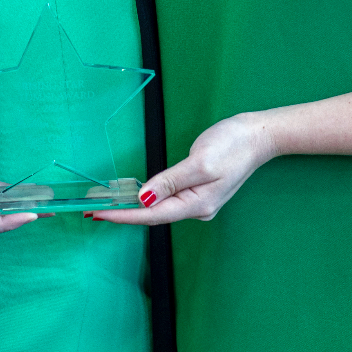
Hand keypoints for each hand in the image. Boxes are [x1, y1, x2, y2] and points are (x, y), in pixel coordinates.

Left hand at [94, 113, 276, 224]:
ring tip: (108, 204)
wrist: (258, 135)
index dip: (123, 216)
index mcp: (197, 205)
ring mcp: (198, 200)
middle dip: (124, 213)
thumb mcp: (200, 162)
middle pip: (154, 215)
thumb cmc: (232, 145)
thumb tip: (144, 199)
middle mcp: (197, 208)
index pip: (152, 215)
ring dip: (134, 207)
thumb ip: (170, 181)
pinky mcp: (198, 189)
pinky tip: (137, 196)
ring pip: (160, 208)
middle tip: (93, 210)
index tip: (99, 215)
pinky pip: (168, 199)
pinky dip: (149, 198)